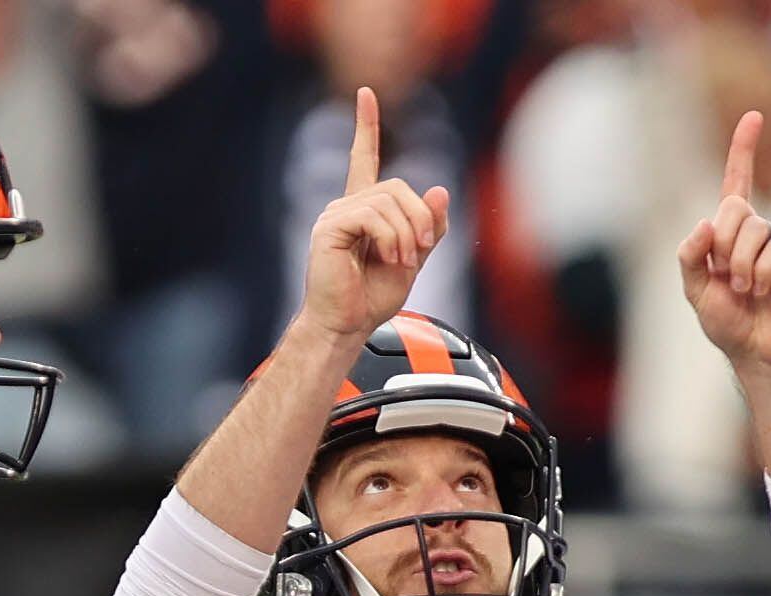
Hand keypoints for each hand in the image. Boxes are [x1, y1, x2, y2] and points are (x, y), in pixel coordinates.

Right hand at [299, 88, 451, 346]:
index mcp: (361, 210)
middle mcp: (345, 206)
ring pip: (389, 201)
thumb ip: (429, 226)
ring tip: (402, 261)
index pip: (362, 159)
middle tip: (420, 251)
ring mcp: (335, 215)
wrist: (346, 326)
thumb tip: (440, 189)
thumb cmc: (372, 299)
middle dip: (419, 218)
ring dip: (408, 233)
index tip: (365, 94)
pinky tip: (388, 258)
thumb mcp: (414, 257)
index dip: (365, 127)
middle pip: (396, 187)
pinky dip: (391, 238)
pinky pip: (373, 216)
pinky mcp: (330, 228)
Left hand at [677, 112, 770, 371]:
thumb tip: (705, 221)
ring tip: (742, 291)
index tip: (754, 116)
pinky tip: (760, 292)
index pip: (736, 184)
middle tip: (724, 276)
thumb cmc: (727, 324)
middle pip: (734, 208)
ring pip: (754, 228)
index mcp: (727, 235)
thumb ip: (691, 257)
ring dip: (739, 264)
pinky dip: (759, 273)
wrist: (758, 352)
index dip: (743, 151)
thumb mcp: (695, 291)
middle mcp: (754, 233)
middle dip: (722, 242)